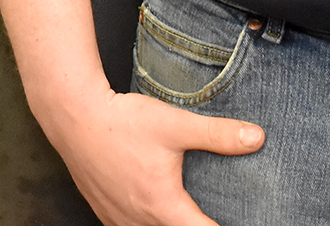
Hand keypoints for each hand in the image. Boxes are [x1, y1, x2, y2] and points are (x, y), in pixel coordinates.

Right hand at [42, 88, 265, 225]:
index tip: (240, 222)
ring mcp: (118, 219)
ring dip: (168, 225)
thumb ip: (217, 134)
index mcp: (164, 207)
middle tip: (203, 215)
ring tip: (181, 214)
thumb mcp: (175, 124)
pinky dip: (144, 225)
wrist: (72, 115)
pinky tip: (151, 212)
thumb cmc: (122, 121)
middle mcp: (140, 221)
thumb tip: (257, 138)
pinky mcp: (103, 211)